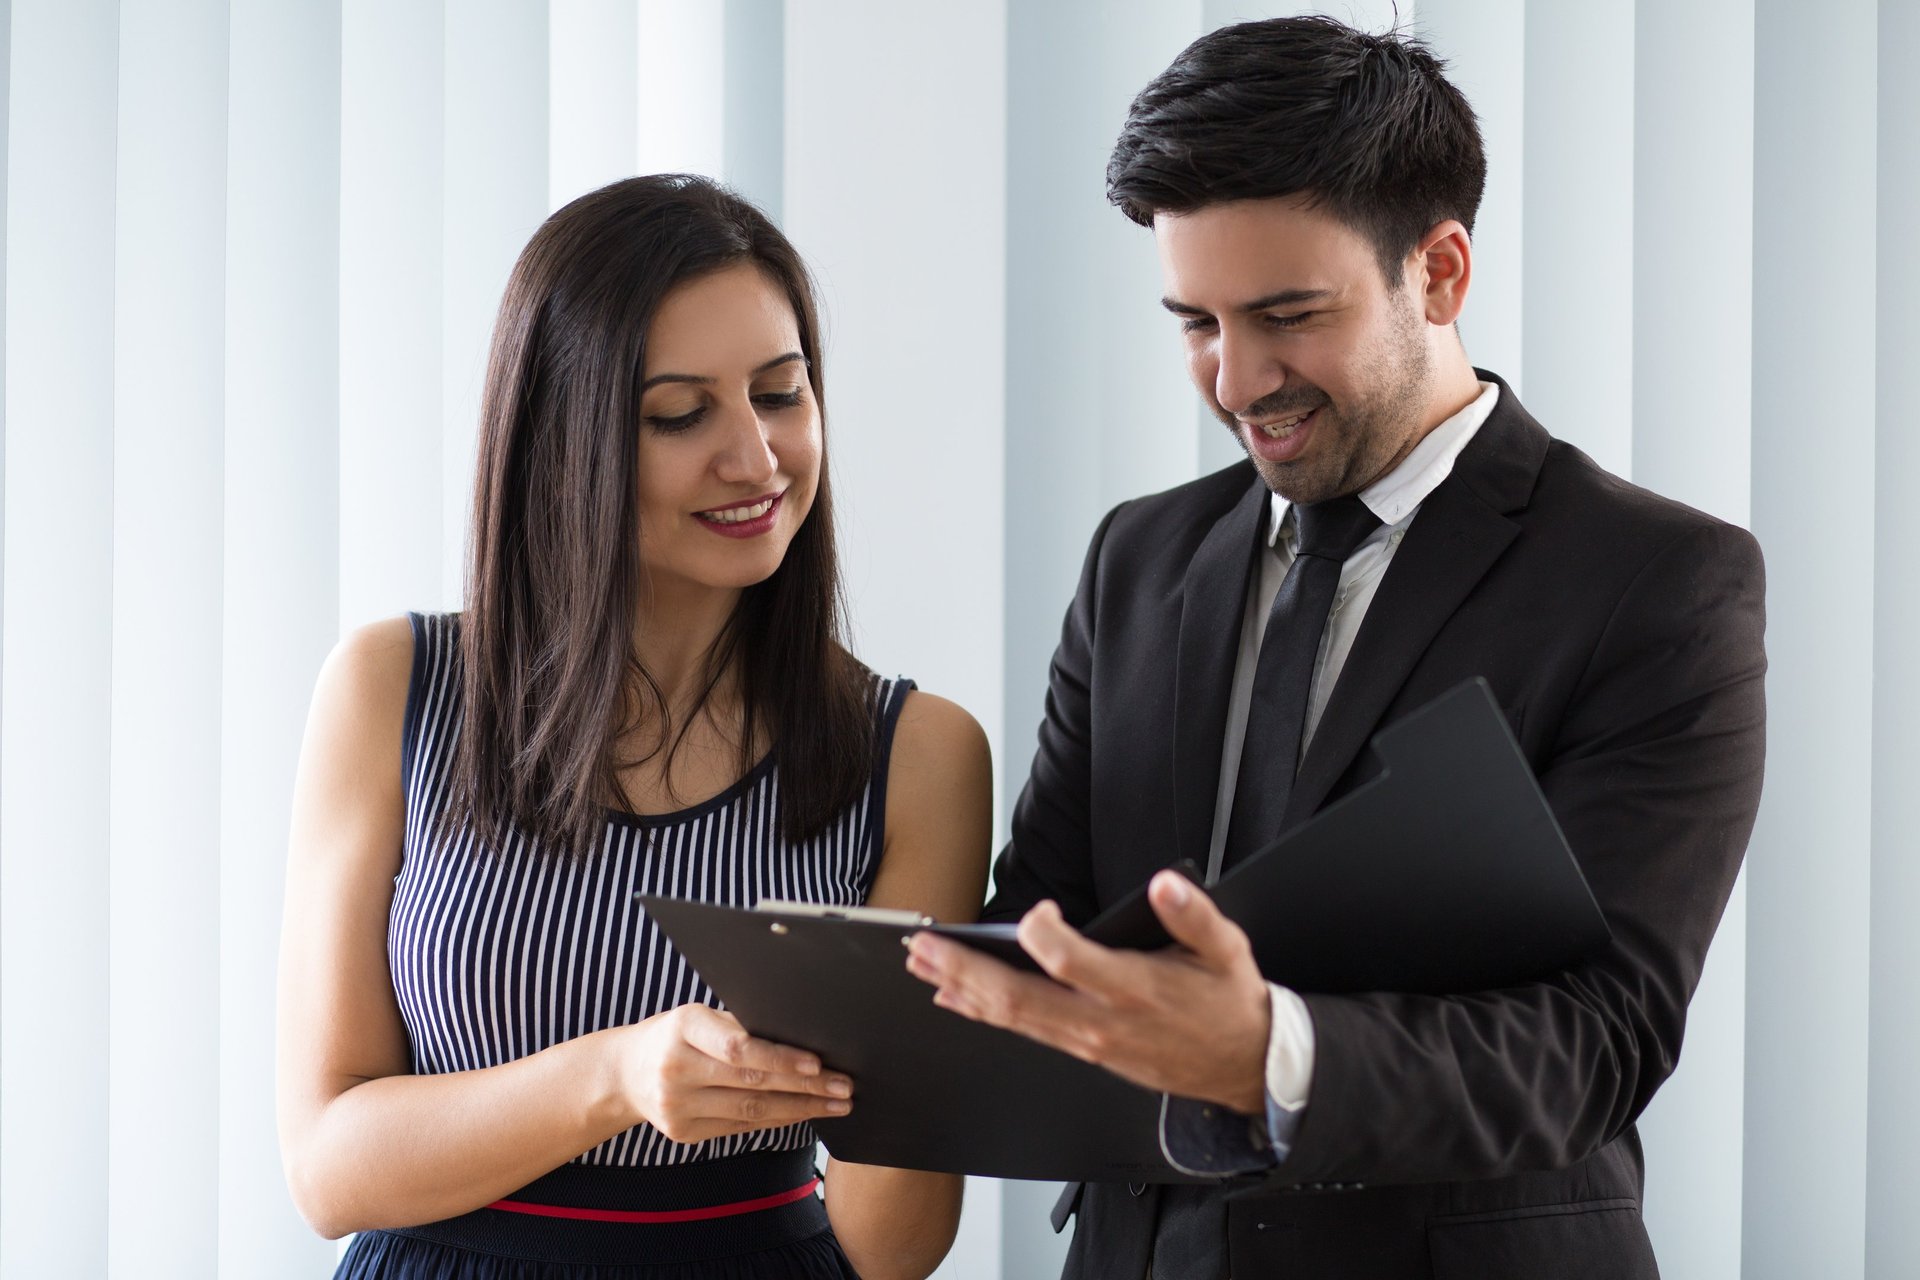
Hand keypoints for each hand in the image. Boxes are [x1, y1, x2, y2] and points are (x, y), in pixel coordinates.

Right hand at [619, 1004, 853, 1143]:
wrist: (625, 1073)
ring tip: (835, 1104)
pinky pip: (741, 1126)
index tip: (818, 1063)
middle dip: (805, 1086)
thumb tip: (803, 1032)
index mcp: (682, 1027)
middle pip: (751, 1081)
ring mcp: (677, 1106)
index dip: (779, 1057)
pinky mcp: (683, 1133)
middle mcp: (676, 1068)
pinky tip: (803, 1114)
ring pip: (751, 1110)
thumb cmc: (677, 1035)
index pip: (737, 1047)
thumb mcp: (698, 1017)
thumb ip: (739, 1025)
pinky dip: (777, 1120)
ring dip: (800, 1108)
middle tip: (844, 1087)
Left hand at [905, 871, 1270, 1112]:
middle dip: (964, 970)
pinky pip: (1023, 1032)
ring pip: (1011, 1018)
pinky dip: (982, 1013)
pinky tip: (955, 998)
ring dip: (961, 989)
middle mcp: (1101, 1021)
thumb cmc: (1229, 1002)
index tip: (1036, 911)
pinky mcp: (1083, 1051)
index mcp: (1135, 989)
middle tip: (926, 945)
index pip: (1070, 962)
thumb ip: (1193, 915)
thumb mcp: (1226, 950)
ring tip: (923, 964)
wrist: (1244, 1066)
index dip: (1042, 933)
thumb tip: (1164, 885)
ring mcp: (1088, 1042)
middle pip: (1017, 998)